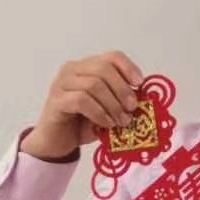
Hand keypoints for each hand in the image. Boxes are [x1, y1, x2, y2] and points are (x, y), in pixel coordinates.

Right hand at [20, 51, 144, 159]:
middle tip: (132, 108)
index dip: (129, 68)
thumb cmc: (84, 123)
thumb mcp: (108, 108)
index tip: (140, 84)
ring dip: (112, 105)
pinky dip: (99, 113)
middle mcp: (72, 70)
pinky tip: (106, 124)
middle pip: (104, 69)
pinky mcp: (56, 100)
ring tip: (121, 121)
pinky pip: (81, 100)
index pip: (112, 57)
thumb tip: (143, 97)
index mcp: (87, 67)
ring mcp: (61, 84)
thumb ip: (121, 99)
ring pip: (94, 84)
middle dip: (122, 89)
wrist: (58, 142)